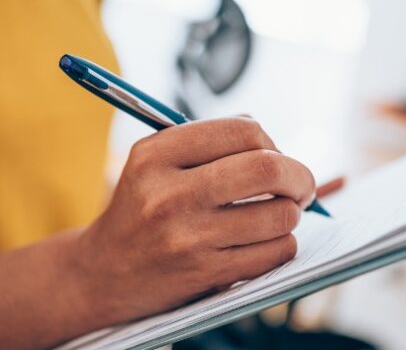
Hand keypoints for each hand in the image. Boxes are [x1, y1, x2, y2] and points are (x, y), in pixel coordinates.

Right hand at [69, 117, 315, 325]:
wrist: (104, 272)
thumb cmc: (141, 210)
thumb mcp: (153, 163)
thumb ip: (206, 142)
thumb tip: (273, 142)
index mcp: (156, 155)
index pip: (242, 130)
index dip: (271, 142)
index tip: (275, 156)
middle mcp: (169, 194)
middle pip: (267, 169)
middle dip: (299, 176)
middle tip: (301, 186)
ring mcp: (187, 238)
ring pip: (279, 215)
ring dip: (291, 215)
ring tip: (278, 216)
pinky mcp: (205, 274)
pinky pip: (275, 253)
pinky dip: (283, 245)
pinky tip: (265, 243)